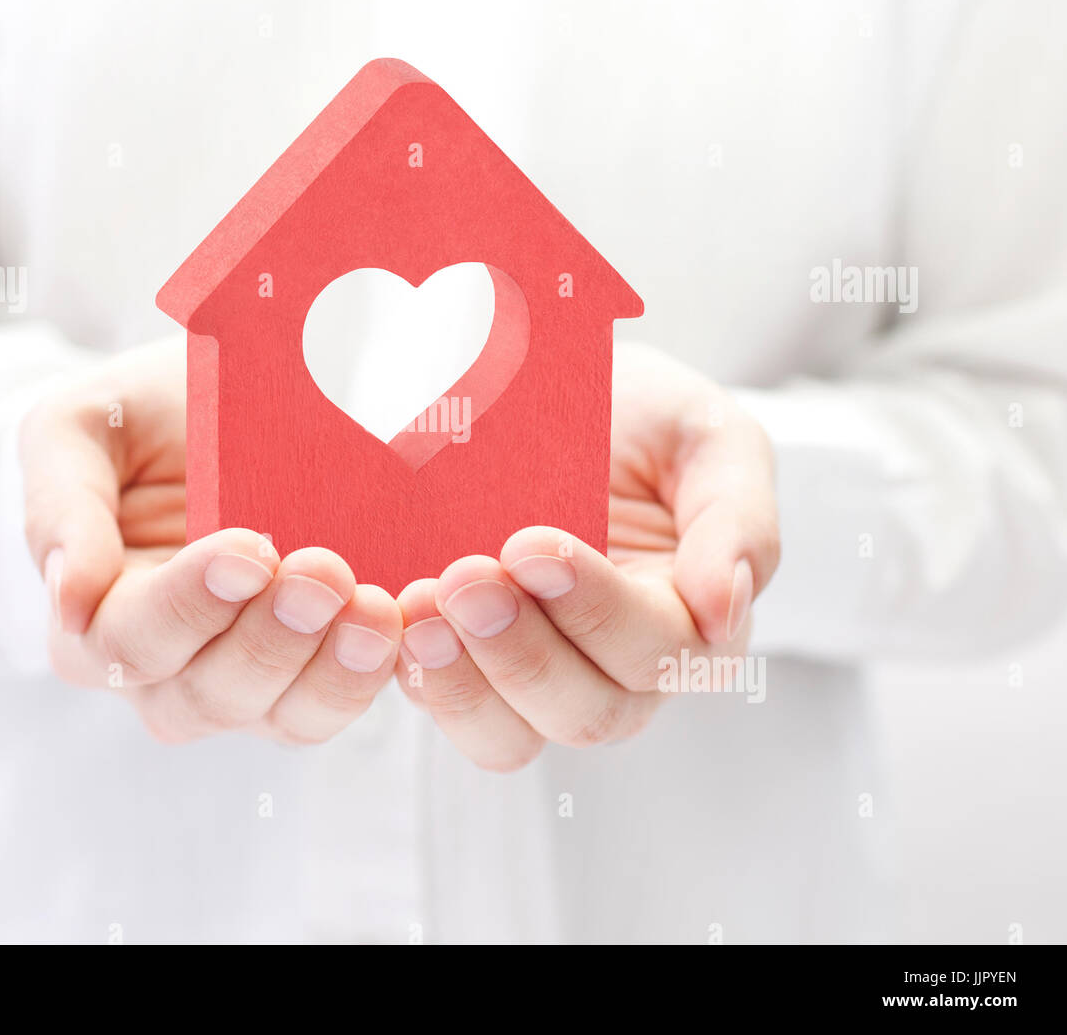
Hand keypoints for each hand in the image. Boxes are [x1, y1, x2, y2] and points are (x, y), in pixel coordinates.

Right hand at [19, 339, 400, 743]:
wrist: (210, 408)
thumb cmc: (134, 424)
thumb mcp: (77, 431)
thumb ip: (62, 505)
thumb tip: (67, 598)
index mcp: (96, 620)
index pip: (130, 641)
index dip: (189, 605)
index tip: (249, 548)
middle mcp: (167, 672)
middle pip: (208, 695)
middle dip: (270, 639)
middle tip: (324, 572)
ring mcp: (247, 680)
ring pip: (282, 716)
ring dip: (332, 674)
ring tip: (376, 614)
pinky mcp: (313, 670)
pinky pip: (339, 701)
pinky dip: (375, 675)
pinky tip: (403, 628)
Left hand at [395, 343, 780, 770]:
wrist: (557, 395)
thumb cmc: (645, 419)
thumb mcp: (710, 437)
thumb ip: (738, 517)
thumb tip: (726, 611)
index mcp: (690, 622)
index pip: (658, 652)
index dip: (595, 610)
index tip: (531, 543)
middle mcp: (616, 669)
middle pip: (585, 712)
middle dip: (521, 652)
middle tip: (464, 576)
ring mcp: (537, 672)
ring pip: (511, 738)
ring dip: (465, 683)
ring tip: (421, 612)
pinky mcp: (469, 663)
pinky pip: (447, 708)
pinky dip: (420, 678)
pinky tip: (397, 623)